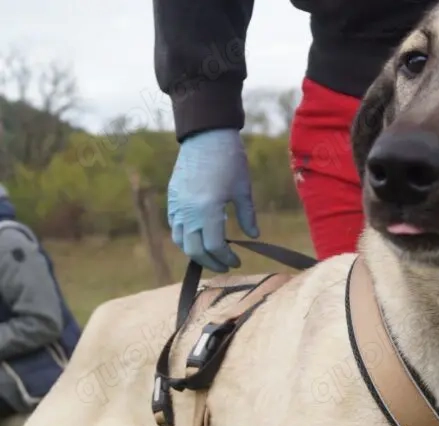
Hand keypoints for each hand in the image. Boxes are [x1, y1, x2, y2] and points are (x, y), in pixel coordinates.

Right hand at [167, 129, 259, 272]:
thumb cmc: (229, 160)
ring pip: (180, 240)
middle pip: (194, 249)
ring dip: (195, 252)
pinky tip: (198, 237)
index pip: (214, 246)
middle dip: (211, 261)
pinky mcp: (172, 198)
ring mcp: (177, 205)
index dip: (226, 258)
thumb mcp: (242, 190)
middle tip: (225, 264)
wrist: (206, 135)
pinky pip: (174, 225)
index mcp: (207, 210)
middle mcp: (188, 211)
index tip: (237, 261)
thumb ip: (247, 216)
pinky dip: (184, 237)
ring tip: (212, 255)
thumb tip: (253, 235)